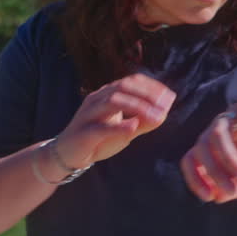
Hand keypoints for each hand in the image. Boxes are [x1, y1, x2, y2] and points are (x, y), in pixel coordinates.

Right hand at [54, 73, 175, 168]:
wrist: (67, 154)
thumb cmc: (98, 139)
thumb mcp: (125, 130)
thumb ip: (143, 122)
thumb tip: (164, 114)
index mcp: (107, 94)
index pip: (131, 81)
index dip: (152, 86)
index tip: (170, 97)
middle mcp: (97, 99)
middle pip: (123, 87)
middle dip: (147, 94)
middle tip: (165, 105)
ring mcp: (88, 114)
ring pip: (113, 102)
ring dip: (138, 107)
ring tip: (156, 116)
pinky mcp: (83, 133)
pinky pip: (101, 127)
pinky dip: (118, 126)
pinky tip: (133, 128)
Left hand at [179, 88, 236, 203]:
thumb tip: (217, 198)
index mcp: (217, 144)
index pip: (191, 158)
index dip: (194, 177)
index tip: (208, 197)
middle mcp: (221, 125)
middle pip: (201, 146)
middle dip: (214, 172)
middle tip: (232, 190)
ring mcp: (235, 110)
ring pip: (218, 133)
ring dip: (230, 159)